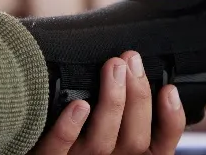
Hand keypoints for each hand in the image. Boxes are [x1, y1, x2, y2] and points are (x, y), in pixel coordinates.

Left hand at [31, 53, 185, 154]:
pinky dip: (69, 127)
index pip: (160, 146)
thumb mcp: (107, 122)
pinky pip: (58, 149)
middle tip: (131, 60)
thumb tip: (134, 64)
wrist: (34, 147)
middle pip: (134, 141)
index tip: (169, 88)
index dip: (171, 120)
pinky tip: (78, 104)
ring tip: (114, 66)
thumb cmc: (76, 128)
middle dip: (138, 98)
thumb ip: (123, 105)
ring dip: (112, 102)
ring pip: (101, 143)